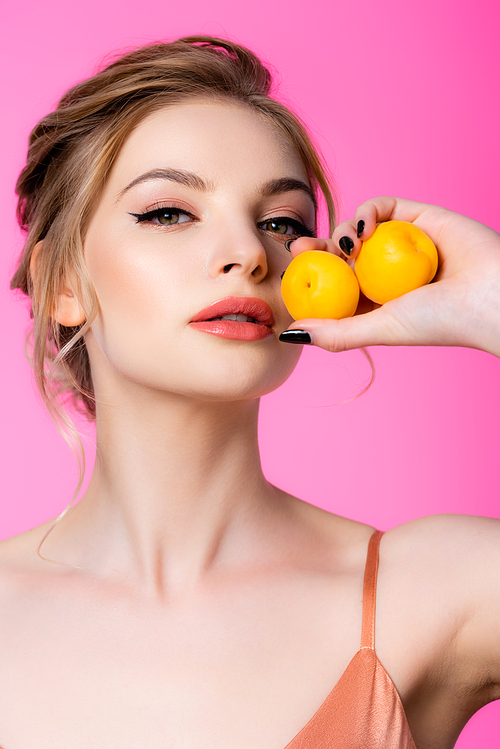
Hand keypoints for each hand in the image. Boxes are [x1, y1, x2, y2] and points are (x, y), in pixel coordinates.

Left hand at [284, 197, 499, 356]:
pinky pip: (382, 208)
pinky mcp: (417, 218)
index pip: (331, 281)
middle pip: (337, 252)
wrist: (489, 295)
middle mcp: (384, 271)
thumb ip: (337, 334)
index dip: (308, 272)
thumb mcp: (379, 329)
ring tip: (348, 246)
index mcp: (374, 299)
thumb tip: (289, 334)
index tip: (290, 267)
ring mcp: (399, 244)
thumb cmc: (438, 320)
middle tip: (298, 246)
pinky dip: (366, 212)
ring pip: (355, 228)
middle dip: (315, 247)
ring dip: (341, 231)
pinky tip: (365, 228)